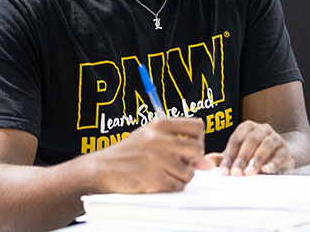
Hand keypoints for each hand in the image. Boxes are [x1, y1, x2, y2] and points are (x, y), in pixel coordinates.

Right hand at [87, 116, 204, 193]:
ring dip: (181, 176)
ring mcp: (157, 159)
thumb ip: (179, 144)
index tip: (189, 146)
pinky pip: (177, 185)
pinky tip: (159, 180)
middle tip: (180, 162)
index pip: (197, 127)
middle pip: (197, 149)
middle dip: (192, 159)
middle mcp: (160, 139)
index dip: (198, 139)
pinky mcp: (154, 178)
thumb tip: (207, 163)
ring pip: (189, 172)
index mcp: (160, 124)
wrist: (103, 167)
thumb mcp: (152, 138)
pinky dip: (172, 186)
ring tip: (166, 172)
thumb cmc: (128, 152)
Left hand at [212, 120, 293, 175]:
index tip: (224, 172)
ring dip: (257, 159)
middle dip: (242, 158)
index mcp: (247, 128)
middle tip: (236, 173)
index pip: (236, 140)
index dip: (229, 156)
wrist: (279, 155)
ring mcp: (275, 138)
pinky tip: (266, 170)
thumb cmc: (254, 154)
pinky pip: (280, 154)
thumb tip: (207, 159)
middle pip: (250, 141)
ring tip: (249, 172)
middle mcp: (261, 129)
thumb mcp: (238, 155)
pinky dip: (273, 163)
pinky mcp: (285, 150)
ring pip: (266, 144)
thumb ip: (224, 157)